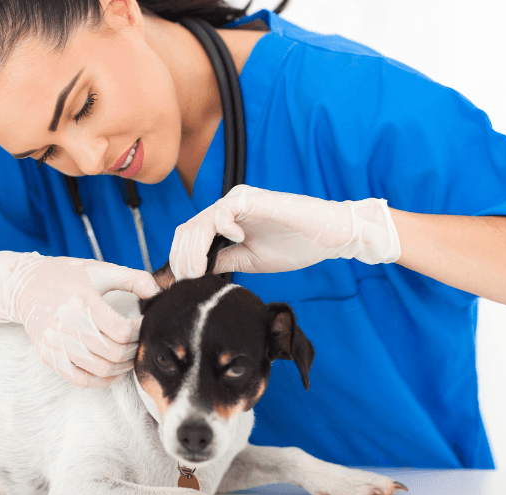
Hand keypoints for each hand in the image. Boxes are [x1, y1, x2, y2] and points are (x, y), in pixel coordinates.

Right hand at [0, 252, 158, 387]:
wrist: (24, 285)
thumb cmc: (67, 276)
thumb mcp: (100, 270)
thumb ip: (133, 278)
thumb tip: (158, 292)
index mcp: (84, 302)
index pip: (122, 330)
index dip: (139, 331)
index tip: (141, 324)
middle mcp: (68, 325)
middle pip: (114, 352)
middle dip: (134, 350)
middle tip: (138, 342)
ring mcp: (57, 344)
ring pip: (101, 369)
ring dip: (122, 367)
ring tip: (128, 355)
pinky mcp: (49, 356)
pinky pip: (80, 380)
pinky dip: (101, 380)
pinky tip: (112, 370)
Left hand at [170, 185, 400, 279]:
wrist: (326, 236)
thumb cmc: (292, 246)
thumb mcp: (247, 260)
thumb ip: (220, 261)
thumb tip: (191, 273)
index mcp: (223, 222)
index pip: (188, 238)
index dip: (178, 260)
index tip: (179, 284)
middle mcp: (225, 209)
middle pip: (186, 231)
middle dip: (182, 259)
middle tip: (187, 281)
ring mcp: (236, 201)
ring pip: (198, 223)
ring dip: (194, 251)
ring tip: (200, 271)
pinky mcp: (251, 199)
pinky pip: (223, 211)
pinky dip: (223, 228)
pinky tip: (237, 240)